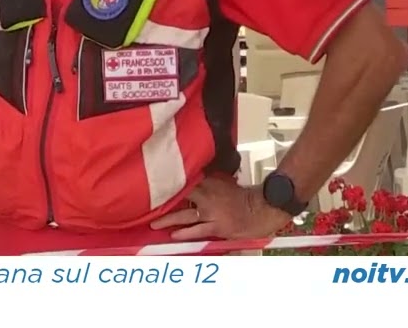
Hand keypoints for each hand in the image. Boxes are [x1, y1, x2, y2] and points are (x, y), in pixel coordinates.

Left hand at [150, 175, 292, 241]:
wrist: (260, 208)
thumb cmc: (243, 196)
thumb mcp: (223, 181)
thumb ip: (206, 178)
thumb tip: (192, 173)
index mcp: (208, 182)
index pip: (183, 180)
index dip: (167, 181)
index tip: (152, 182)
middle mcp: (206, 196)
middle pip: (179, 198)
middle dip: (163, 202)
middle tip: (147, 205)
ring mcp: (210, 212)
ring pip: (184, 215)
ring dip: (168, 220)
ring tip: (153, 224)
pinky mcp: (216, 226)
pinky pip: (197, 230)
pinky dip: (184, 232)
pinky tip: (173, 235)